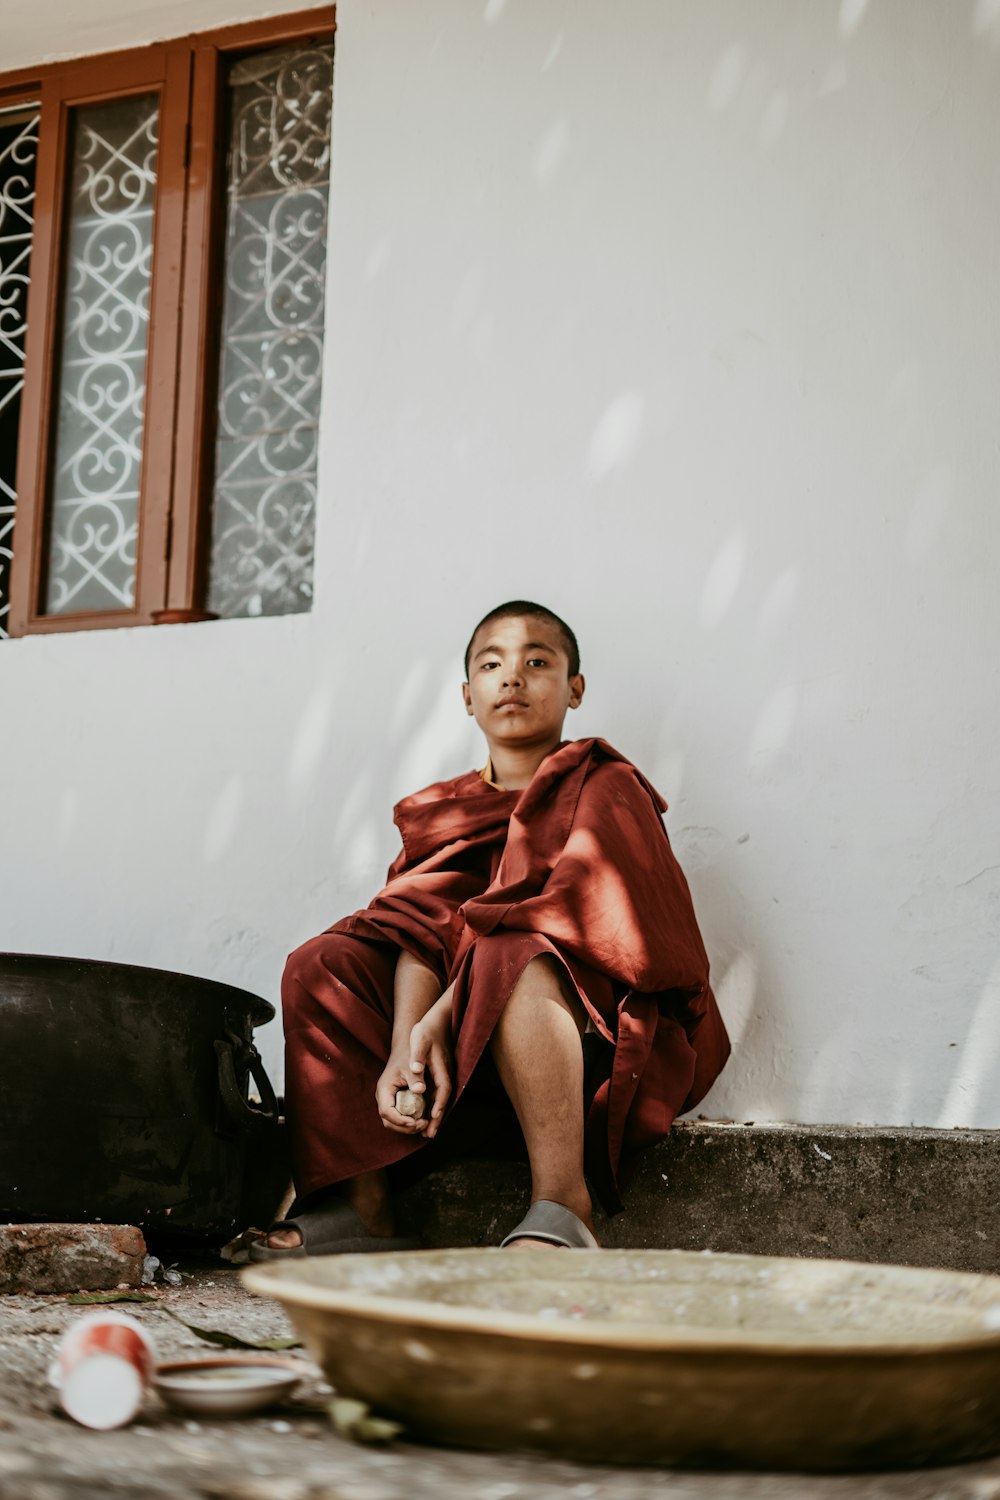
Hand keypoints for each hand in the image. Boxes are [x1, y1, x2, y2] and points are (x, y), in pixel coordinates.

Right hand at [375, 1047, 432, 1134]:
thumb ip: (415, 1078)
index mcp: (384, 1089)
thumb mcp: (412, 1067)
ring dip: (407, 1127)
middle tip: (423, 1125)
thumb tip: (420, 1090)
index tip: (416, 1122)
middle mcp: (383, 1097)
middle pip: (389, 1121)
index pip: (387, 1112)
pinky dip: (409, 1123)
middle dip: (405, 1127)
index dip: (400, 1121)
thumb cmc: (408, 1056)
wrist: (405, 1049)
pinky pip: (398, 1117)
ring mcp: (388, 1101)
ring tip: (424, 1124)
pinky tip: (422, 1120)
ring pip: (393, 1122)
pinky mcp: (394, 1102)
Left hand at [406, 992, 453, 1140]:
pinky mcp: (440, 1075)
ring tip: (427, 1132)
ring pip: (441, 1099)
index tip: (432, 1121)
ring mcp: (444, 1075)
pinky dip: (433, 1106)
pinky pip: (438, 1094)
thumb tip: (417, 1074)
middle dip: (437, 1118)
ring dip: (435, 1116)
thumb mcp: (420, 1041)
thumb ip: (418, 1058)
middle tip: (429, 1136)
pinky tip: (426, 1115)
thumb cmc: (426, 1030)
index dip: (438, 1107)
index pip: (443, 1091)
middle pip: (443, 1100)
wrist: (437, 1020)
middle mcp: (446, 1074)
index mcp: (442, 1068)